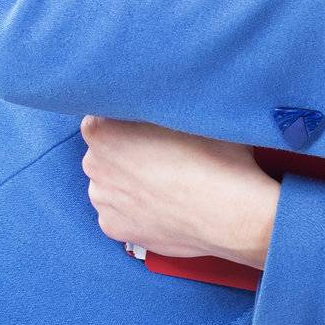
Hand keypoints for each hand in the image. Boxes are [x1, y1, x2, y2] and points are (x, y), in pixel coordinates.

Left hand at [79, 114, 280, 267]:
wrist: (231, 213)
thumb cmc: (216, 157)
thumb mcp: (194, 111)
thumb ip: (164, 103)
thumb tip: (165, 96)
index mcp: (103, 128)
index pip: (105, 110)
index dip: (131, 114)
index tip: (153, 120)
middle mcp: (93, 164)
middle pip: (106, 147)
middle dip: (128, 147)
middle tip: (165, 150)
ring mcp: (101, 199)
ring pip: (112, 180)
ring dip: (130, 178)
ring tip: (167, 181)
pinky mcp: (113, 228)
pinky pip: (119, 210)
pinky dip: (136, 207)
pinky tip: (164, 204)